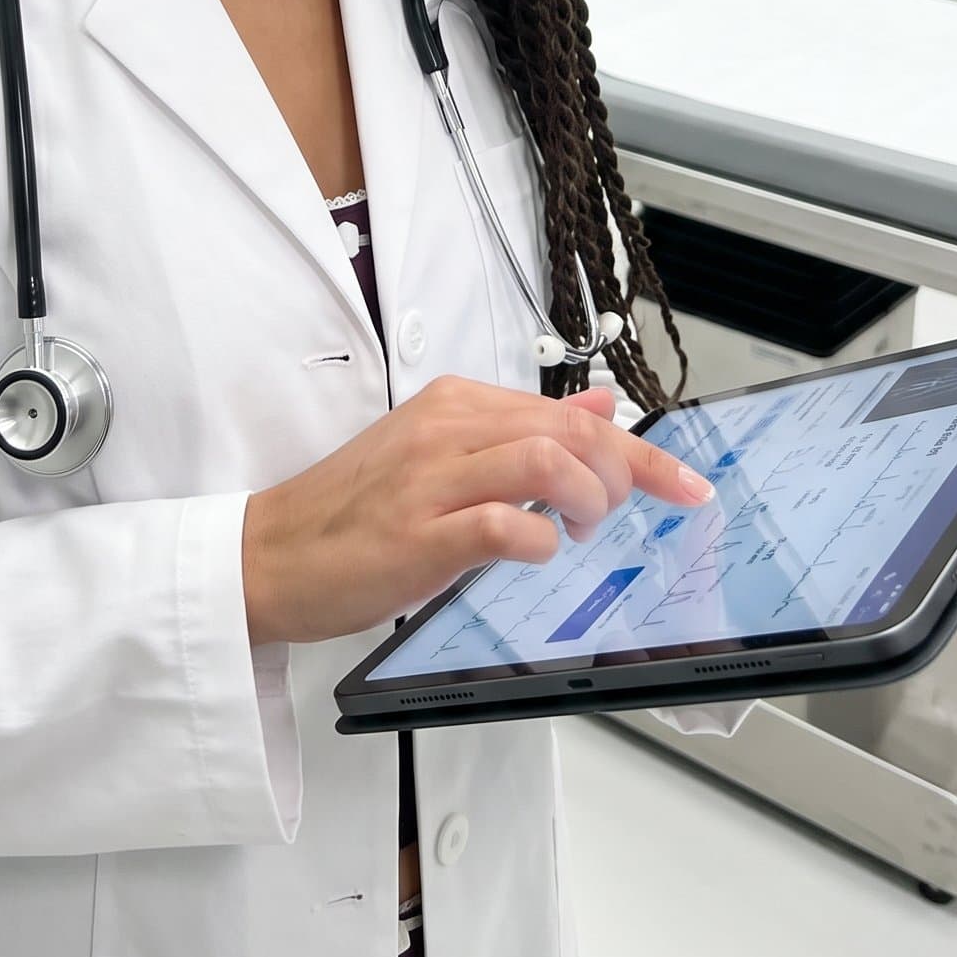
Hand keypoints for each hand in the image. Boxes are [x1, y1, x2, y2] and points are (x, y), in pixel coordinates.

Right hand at [241, 375, 714, 646]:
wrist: (270, 553)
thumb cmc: (354, 511)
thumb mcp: (441, 450)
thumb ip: (520, 428)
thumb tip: (599, 406)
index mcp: (455, 403)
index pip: (570, 411)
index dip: (641, 451)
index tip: (685, 484)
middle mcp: (446, 428)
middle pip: (570, 431)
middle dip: (629, 475)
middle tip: (629, 515)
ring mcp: (430, 479)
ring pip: (545, 461)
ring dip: (588, 500)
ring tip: (582, 530)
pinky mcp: (417, 534)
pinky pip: (503, 524)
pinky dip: (539, 540)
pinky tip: (538, 552)